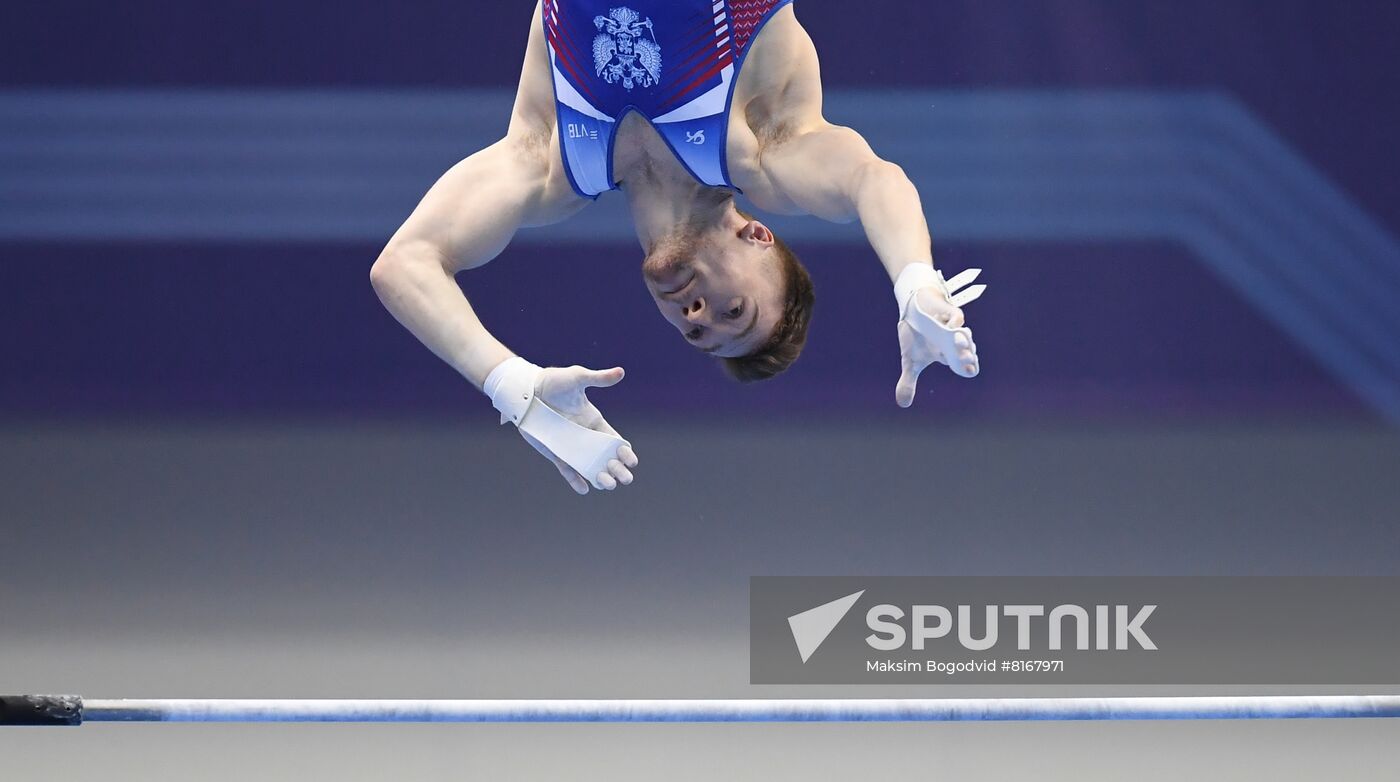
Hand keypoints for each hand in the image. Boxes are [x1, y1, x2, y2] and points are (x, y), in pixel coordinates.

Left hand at [518, 365, 637, 493]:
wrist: (528, 391)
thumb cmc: (554, 382)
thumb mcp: (578, 378)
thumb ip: (599, 378)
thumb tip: (620, 372)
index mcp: (595, 422)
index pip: (616, 442)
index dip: (626, 453)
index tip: (631, 460)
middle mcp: (586, 438)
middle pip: (608, 459)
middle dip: (618, 470)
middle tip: (624, 477)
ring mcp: (571, 447)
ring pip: (590, 468)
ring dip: (602, 479)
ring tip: (607, 484)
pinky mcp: (556, 453)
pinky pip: (568, 471)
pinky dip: (576, 481)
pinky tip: (584, 489)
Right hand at [895, 284, 982, 407]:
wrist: (913, 310)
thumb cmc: (916, 336)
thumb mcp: (910, 362)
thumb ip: (908, 382)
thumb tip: (902, 404)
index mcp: (945, 355)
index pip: (962, 364)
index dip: (966, 367)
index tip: (967, 370)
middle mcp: (952, 342)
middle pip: (965, 350)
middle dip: (966, 355)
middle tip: (968, 359)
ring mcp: (951, 327)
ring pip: (963, 333)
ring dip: (963, 339)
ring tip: (960, 344)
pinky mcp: (948, 312)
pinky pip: (956, 316)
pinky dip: (954, 321)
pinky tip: (951, 326)